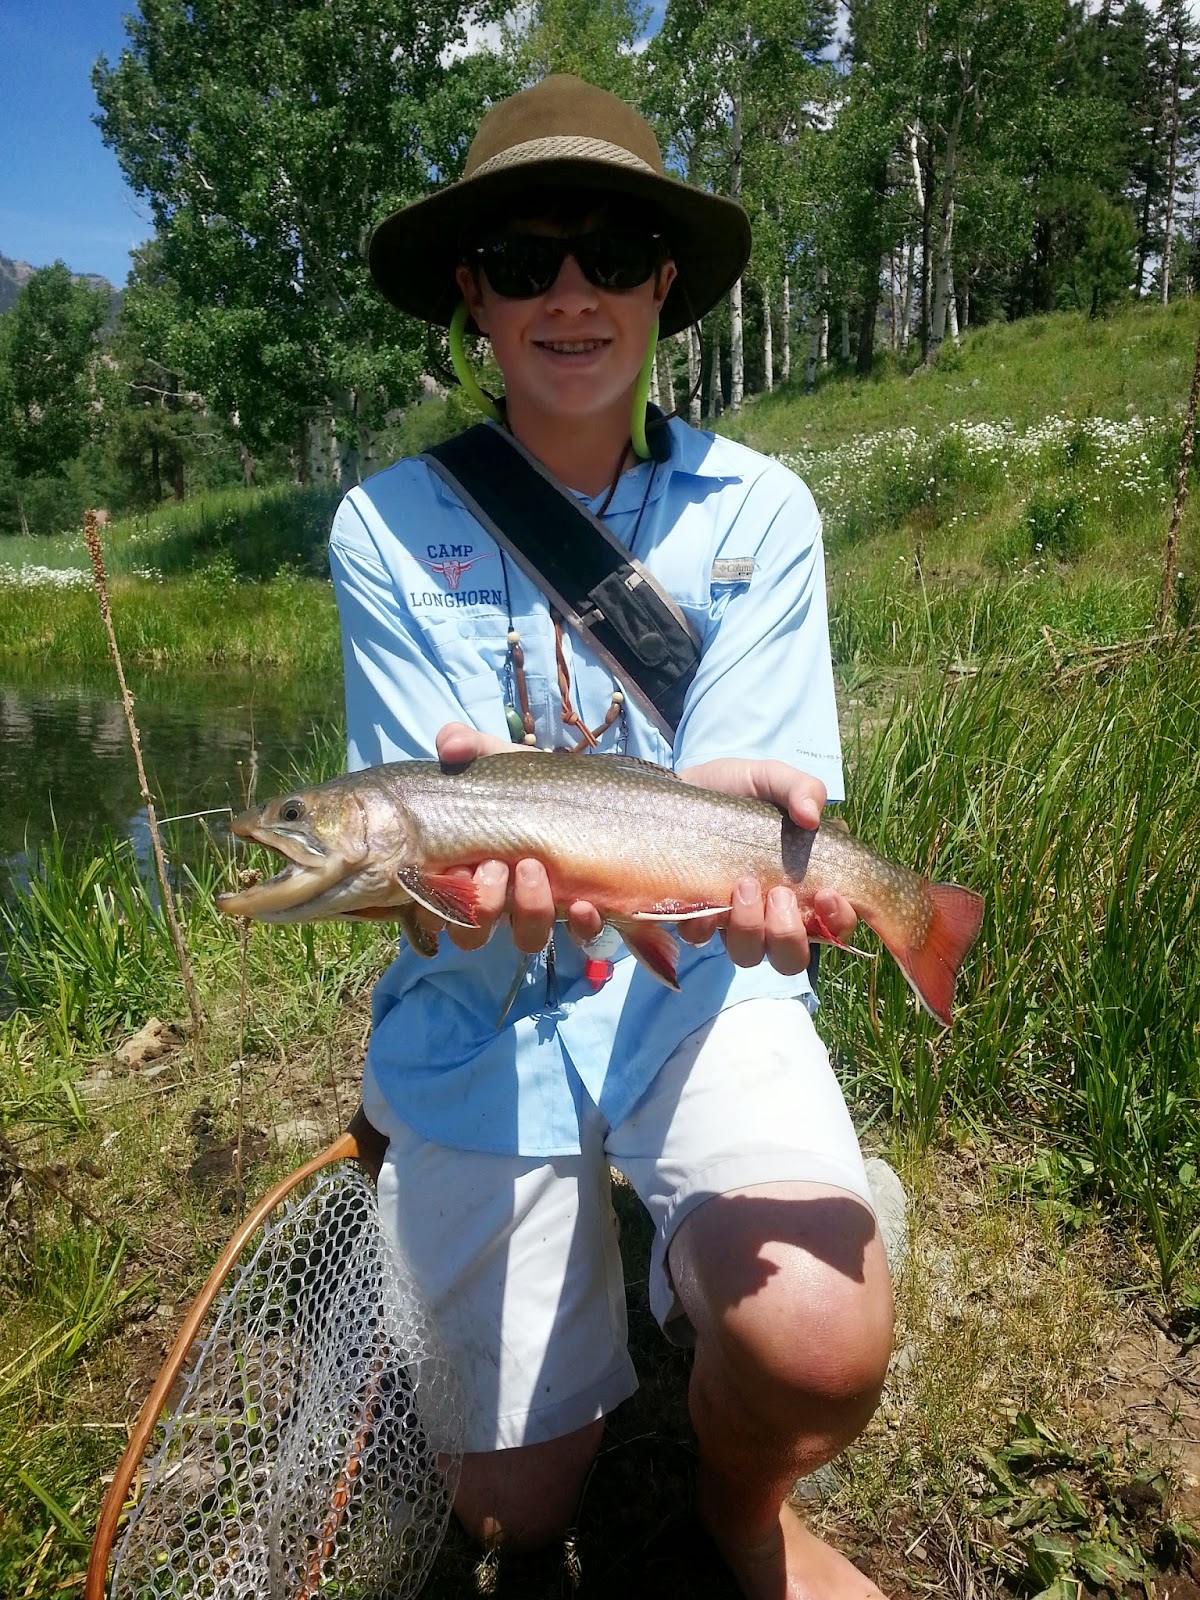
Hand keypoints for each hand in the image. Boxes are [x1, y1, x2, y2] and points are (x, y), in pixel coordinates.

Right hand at [426, 724, 602, 951]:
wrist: (605, 795)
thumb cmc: (539, 784)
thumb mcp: (503, 759)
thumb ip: (470, 747)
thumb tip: (449, 744)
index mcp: (468, 869)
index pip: (434, 906)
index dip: (435, 900)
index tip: (448, 868)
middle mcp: (501, 900)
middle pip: (472, 934)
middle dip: (481, 906)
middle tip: (493, 866)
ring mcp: (543, 911)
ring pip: (525, 938)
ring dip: (527, 910)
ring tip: (534, 868)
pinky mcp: (586, 917)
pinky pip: (581, 938)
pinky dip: (580, 924)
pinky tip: (583, 903)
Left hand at [675, 756, 857, 974]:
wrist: (685, 787)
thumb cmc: (739, 787)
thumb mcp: (773, 778)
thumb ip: (801, 789)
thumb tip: (812, 816)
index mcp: (806, 886)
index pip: (837, 926)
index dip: (839, 921)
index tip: (827, 894)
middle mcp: (774, 913)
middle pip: (793, 958)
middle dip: (789, 935)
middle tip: (779, 893)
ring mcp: (735, 919)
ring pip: (750, 955)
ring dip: (750, 929)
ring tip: (742, 885)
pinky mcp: (697, 916)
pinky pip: (701, 939)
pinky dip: (704, 924)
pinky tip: (705, 897)